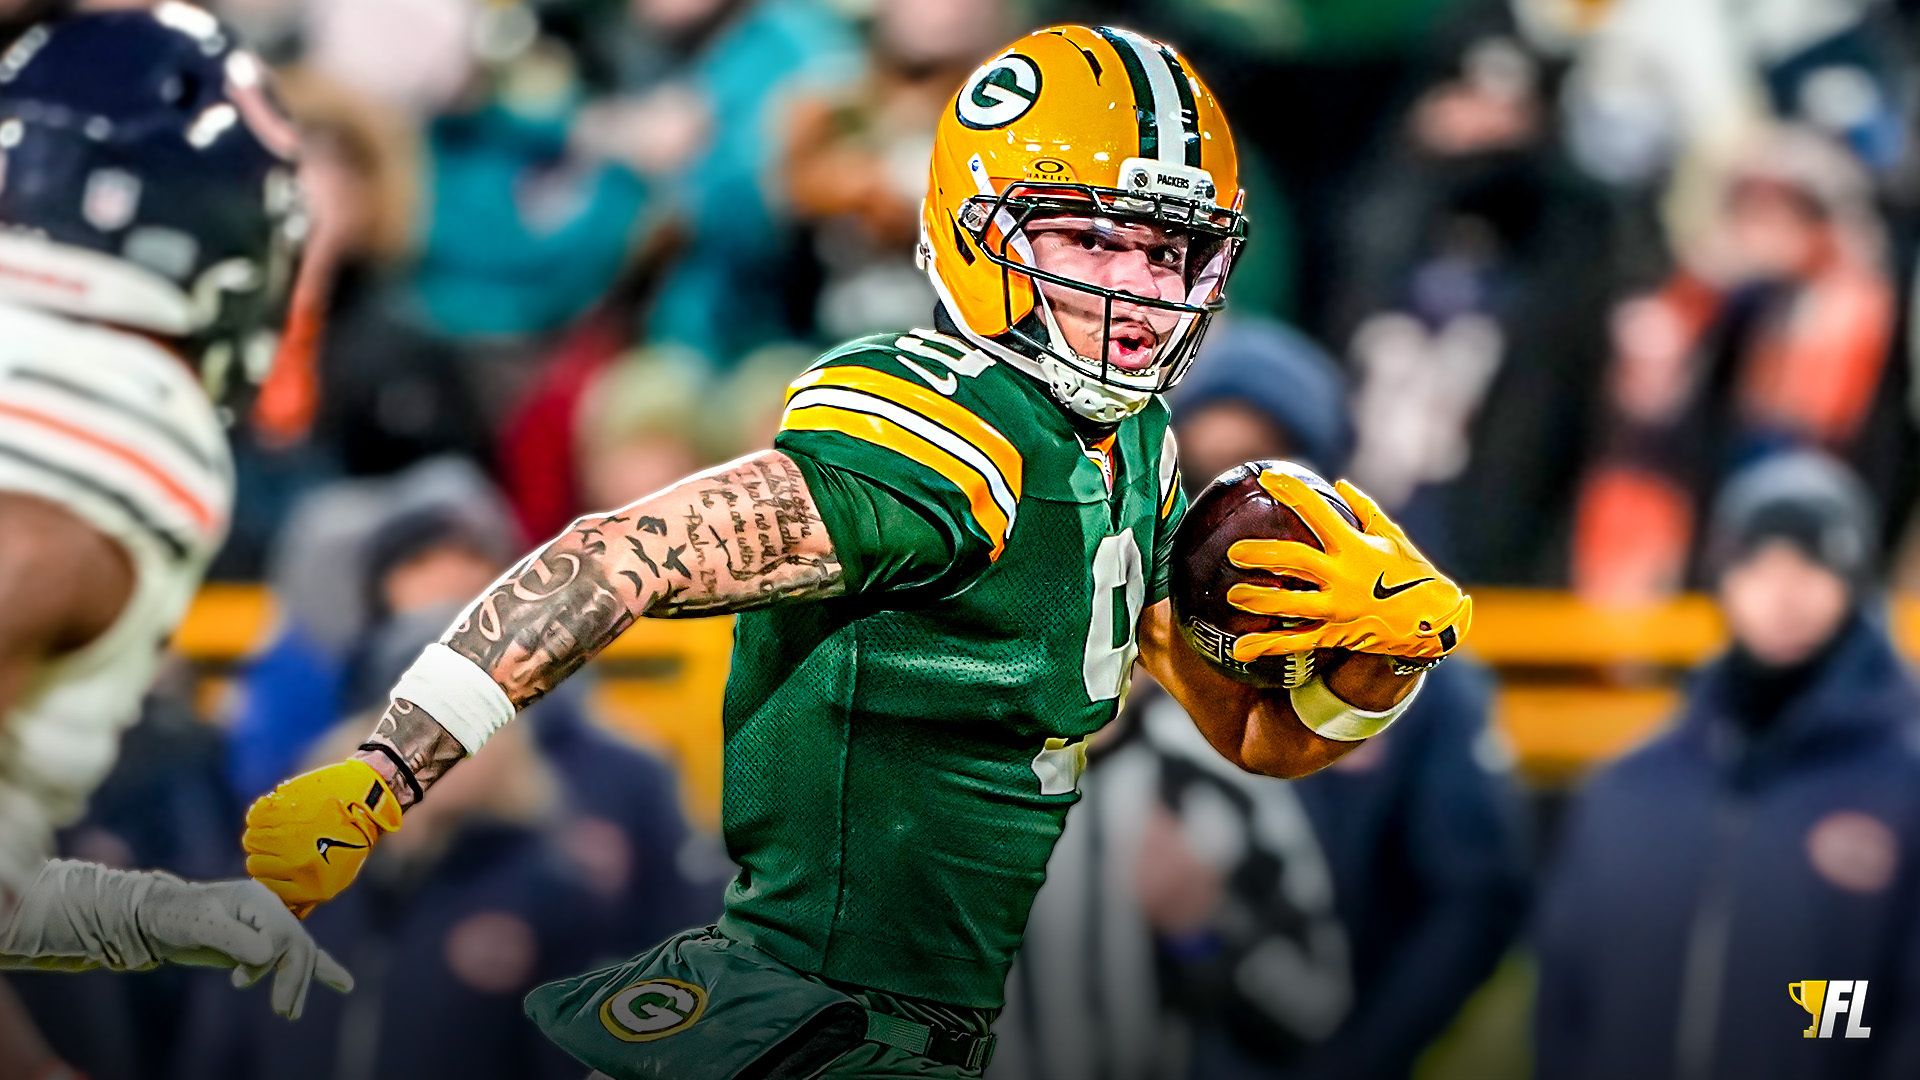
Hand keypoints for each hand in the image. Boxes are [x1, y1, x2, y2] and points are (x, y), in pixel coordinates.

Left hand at [136, 876, 352, 1019]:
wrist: (159, 917)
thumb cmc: (176, 915)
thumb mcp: (201, 924)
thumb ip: (234, 938)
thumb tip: (268, 956)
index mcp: (258, 901)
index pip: (282, 934)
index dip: (268, 961)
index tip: (239, 980)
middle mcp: (270, 912)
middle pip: (298, 946)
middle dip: (294, 980)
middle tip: (283, 1012)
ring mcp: (270, 928)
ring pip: (300, 956)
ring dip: (299, 985)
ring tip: (289, 1013)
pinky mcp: (264, 945)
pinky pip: (297, 958)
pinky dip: (321, 971)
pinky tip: (343, 984)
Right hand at [243, 760, 400, 917]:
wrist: (367, 802)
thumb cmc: (352, 841)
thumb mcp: (335, 878)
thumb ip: (306, 896)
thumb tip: (285, 911)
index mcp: (309, 886)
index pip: (264, 886)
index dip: (268, 874)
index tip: (274, 864)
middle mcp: (295, 864)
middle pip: (255, 864)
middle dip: (263, 854)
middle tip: (278, 843)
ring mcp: (287, 836)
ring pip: (251, 839)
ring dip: (261, 832)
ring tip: (280, 826)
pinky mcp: (283, 810)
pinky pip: (255, 816)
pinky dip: (262, 813)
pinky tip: (278, 811)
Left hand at [1225, 471, 1471, 660]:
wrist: (1434, 624)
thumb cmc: (1414, 575)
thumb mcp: (1393, 537)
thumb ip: (1365, 509)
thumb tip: (1340, 484)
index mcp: (1354, 547)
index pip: (1317, 512)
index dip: (1291, 492)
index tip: (1267, 478)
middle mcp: (1343, 577)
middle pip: (1295, 560)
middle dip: (1262, 554)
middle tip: (1235, 551)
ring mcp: (1338, 608)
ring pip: (1290, 603)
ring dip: (1259, 599)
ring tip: (1234, 594)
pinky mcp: (1334, 634)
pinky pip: (1296, 641)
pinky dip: (1267, 645)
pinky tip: (1241, 649)